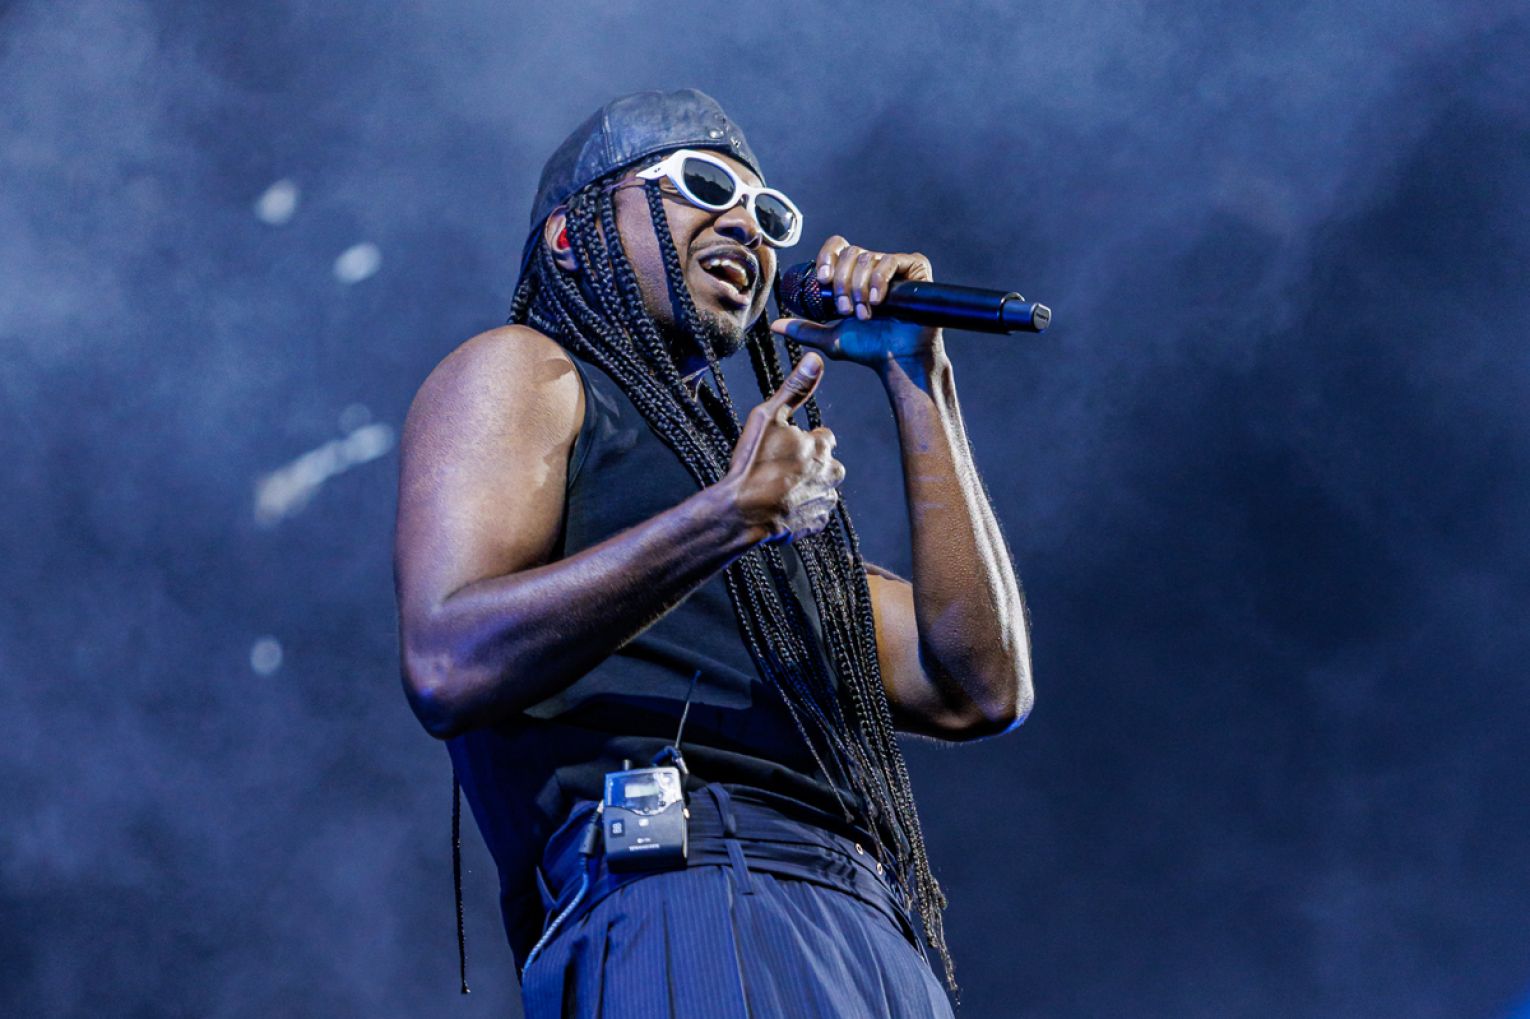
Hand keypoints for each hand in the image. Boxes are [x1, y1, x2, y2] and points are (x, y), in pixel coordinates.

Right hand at [718, 352, 844, 544]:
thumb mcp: (768, 416)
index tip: (786, 446)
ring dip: (808, 486)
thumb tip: (815, 359)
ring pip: (823, 487)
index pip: (825, 437)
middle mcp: (830, 473)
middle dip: (810, 464)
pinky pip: (816, 512)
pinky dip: (803, 508)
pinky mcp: (816, 524)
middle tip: (780, 467)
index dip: (805, 439)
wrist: (741, 512)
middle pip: (827, 463)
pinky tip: (782, 505)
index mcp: (821, 447)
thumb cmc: (751, 463)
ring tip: (778, 487)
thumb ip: (794, 389)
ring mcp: (824, 500)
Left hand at [770, 235, 941, 369]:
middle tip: (846, 310)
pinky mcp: (914, 267)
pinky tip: (878, 301)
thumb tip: (776, 326)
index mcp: (854, 274)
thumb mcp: (831, 337)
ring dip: (860, 288)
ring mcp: (895, 265)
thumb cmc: (869, 348)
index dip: (827, 258)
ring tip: (865, 314)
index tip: (822, 281)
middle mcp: (873, 265)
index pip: (837, 248)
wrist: (897, 359)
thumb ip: (805, 329)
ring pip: (867, 258)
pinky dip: (880, 280)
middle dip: (843, 283)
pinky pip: (890, 261)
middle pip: (849, 254)